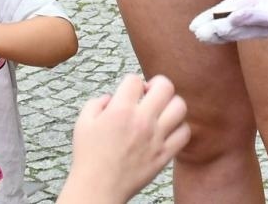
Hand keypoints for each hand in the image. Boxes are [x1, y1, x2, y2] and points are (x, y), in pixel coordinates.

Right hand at [59, 75, 188, 203]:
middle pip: (165, 86)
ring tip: (162, 111)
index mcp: (120, 110)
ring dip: (171, 104)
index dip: (132, 83)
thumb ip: (97, 102)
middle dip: (158, 84)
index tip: (129, 93)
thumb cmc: (89, 156)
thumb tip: (112, 97)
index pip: (135, 79)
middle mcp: (141, 121)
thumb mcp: (83, 123)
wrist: (98, 188)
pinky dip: (179, 128)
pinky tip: (168, 130)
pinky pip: (184, 133)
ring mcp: (156, 138)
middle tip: (151, 94)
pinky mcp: (164, 154)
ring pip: (180, 107)